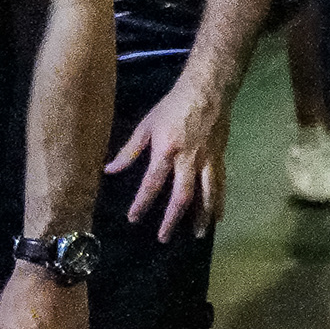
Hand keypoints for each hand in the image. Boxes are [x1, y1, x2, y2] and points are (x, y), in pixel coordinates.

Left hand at [106, 75, 228, 241]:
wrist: (208, 91)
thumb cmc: (173, 106)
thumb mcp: (147, 125)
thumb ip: (129, 150)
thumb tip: (109, 170)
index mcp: (167, 151)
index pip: (152, 183)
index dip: (142, 203)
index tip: (134, 219)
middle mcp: (189, 160)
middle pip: (181, 195)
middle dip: (173, 219)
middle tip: (164, 238)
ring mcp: (207, 160)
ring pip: (206, 194)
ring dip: (201, 216)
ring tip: (198, 234)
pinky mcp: (220, 158)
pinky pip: (220, 184)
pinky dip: (219, 202)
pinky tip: (218, 216)